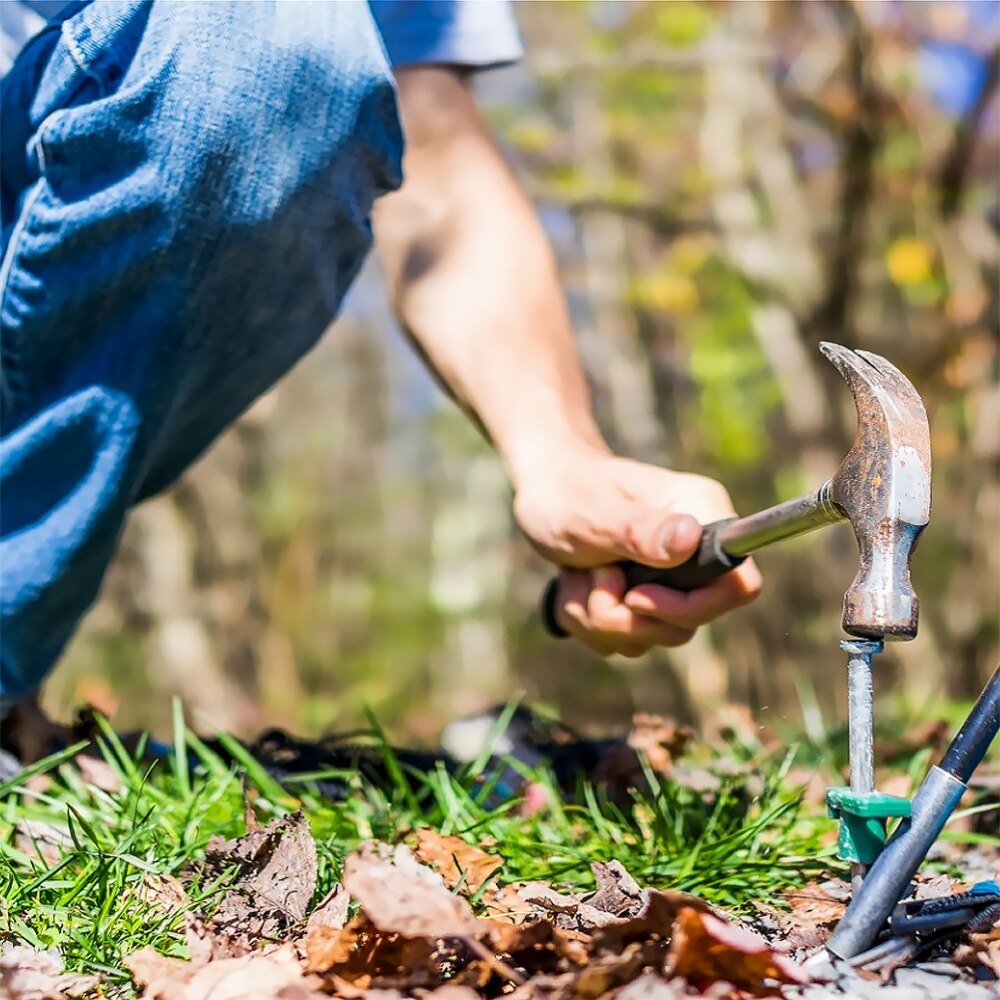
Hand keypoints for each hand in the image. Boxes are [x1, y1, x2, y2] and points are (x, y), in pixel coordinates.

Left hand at [513, 447, 761, 656]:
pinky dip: (586, 622)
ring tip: (579, 572)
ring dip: (599, 615)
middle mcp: (695, 553)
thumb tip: (690, 540)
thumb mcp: (595, 511)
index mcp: (702, 514)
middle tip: (594, 575)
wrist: (544, 492)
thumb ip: (639, 530)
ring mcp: (670, 583)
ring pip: (650, 638)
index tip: (637, 595)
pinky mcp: (642, 604)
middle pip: (688, 624)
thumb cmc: (570, 491)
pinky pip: (622, 641)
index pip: (739, 584)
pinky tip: (575, 583)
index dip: (692, 606)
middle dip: (626, 615)